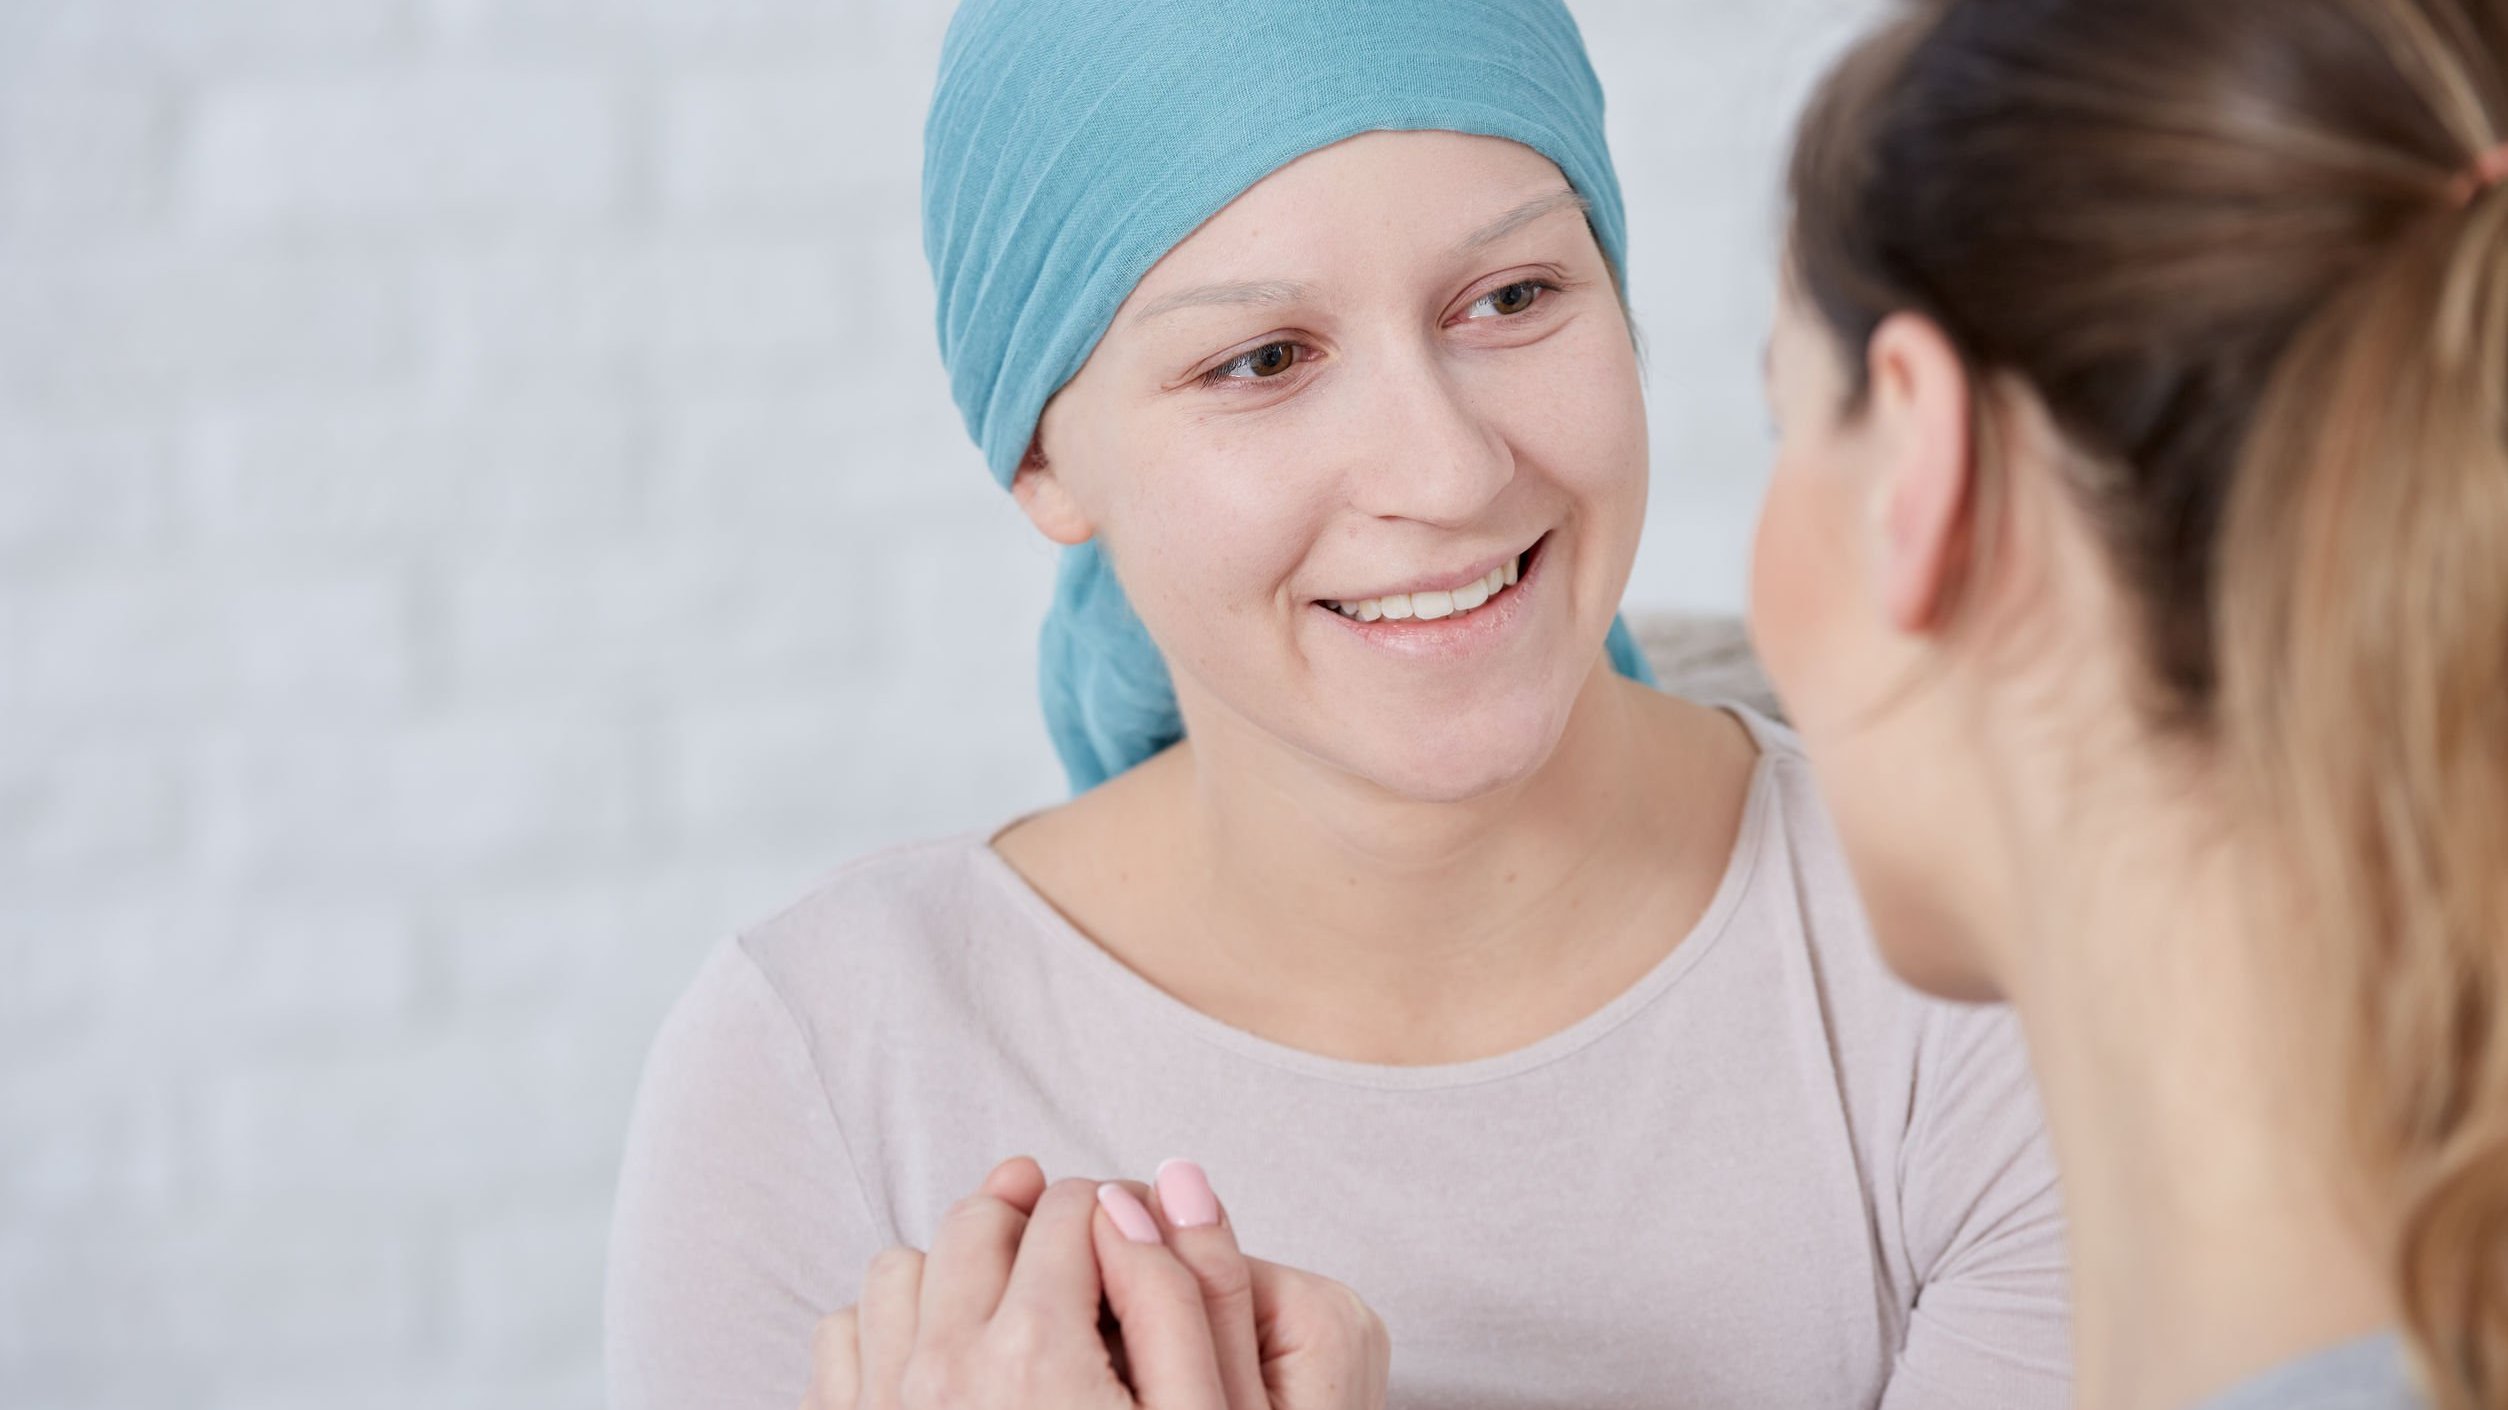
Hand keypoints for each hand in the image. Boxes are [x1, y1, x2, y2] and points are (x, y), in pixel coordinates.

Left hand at [802, 1158, 1387, 1409]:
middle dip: (1033, 1223)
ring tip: (1008, 1310)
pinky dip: (887, 1328)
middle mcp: (947, 1366)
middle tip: (1076, 1265)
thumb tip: (1144, 1198)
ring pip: (900, 1269)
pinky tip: (942, 1358)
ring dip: (953, 1271)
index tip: (1132, 1238)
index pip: (1074, 1208)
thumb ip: (1180, 1301)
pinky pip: (844, 1336)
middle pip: (980, 1222)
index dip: (1115, 1208)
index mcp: (1040, 1352)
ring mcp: (886, 1401)